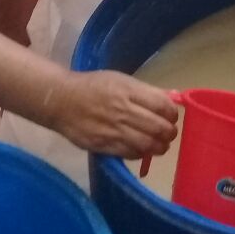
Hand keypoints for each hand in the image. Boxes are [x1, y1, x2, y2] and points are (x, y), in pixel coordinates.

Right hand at [45, 70, 178, 158]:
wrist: (62, 100)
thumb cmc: (93, 86)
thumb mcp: (120, 79)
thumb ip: (145, 91)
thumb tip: (171, 98)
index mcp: (128, 91)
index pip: (162, 105)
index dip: (172, 114)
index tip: (171, 116)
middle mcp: (123, 111)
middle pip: (159, 128)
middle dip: (169, 133)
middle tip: (169, 133)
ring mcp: (114, 130)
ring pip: (148, 145)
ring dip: (160, 147)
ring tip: (160, 144)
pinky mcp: (105, 146)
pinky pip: (131, 154)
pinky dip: (142, 153)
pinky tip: (142, 149)